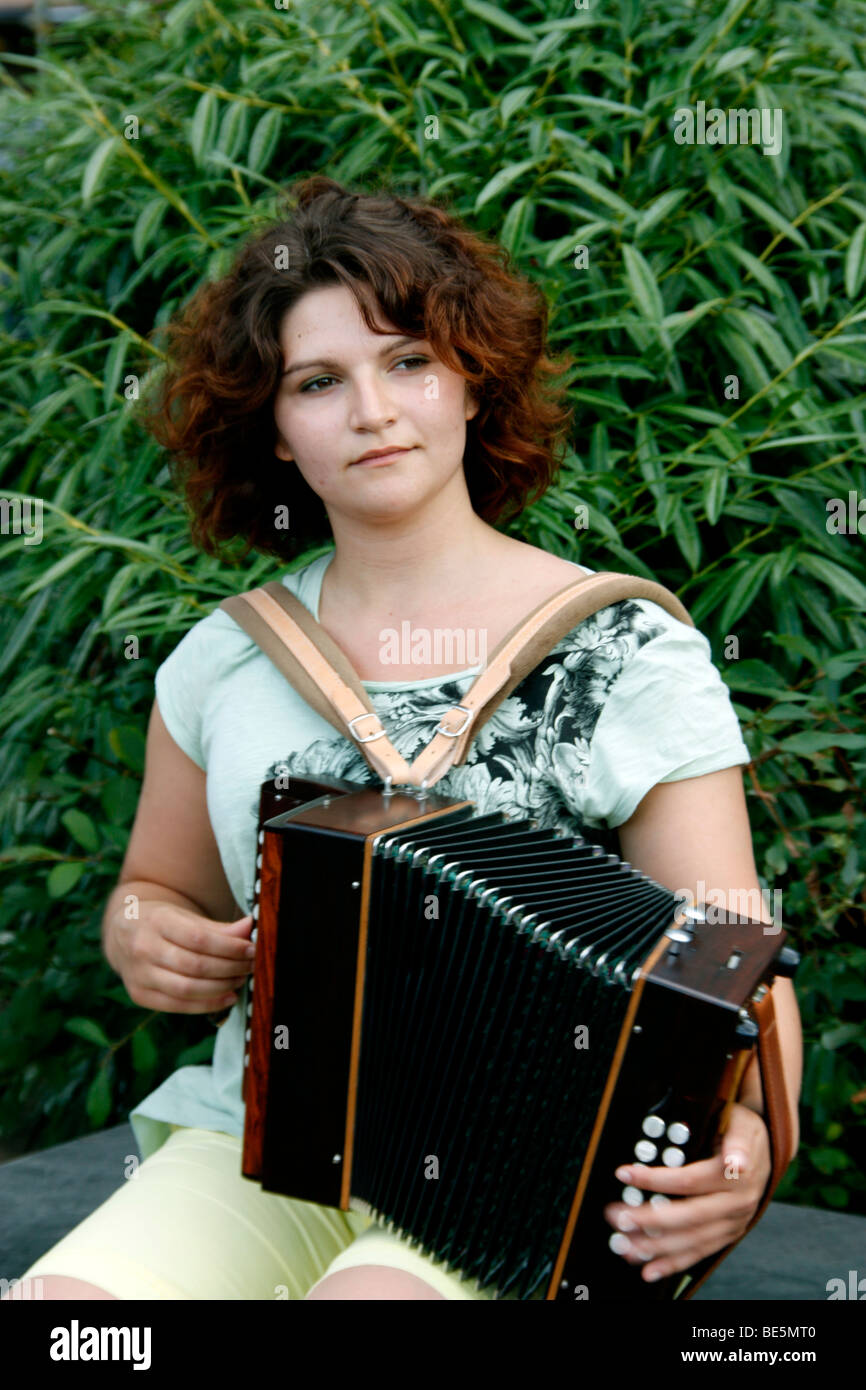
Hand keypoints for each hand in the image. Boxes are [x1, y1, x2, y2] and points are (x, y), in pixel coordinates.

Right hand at [111, 900, 255, 1013]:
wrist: (124, 932)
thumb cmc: (163, 922)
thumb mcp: (186, 917)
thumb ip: (218, 927)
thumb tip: (249, 928)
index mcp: (157, 921)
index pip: (199, 939)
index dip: (229, 947)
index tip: (251, 949)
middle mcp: (143, 948)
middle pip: (195, 966)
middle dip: (229, 969)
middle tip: (250, 966)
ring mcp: (138, 974)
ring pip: (186, 989)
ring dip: (220, 988)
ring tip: (240, 980)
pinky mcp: (139, 995)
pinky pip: (177, 1005)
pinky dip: (206, 1005)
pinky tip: (226, 998)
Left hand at [603, 1102, 771, 1282]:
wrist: (765, 1152)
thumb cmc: (743, 1131)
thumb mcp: (741, 1124)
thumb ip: (737, 1142)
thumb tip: (737, 1162)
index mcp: (734, 1176)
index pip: (688, 1181)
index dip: (655, 1179)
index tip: (624, 1173)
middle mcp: (735, 1204)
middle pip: (688, 1217)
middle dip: (649, 1220)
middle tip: (619, 1217)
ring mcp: (732, 1223)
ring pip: (692, 1240)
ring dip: (655, 1247)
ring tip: (624, 1246)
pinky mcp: (728, 1235)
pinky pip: (700, 1252)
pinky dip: (674, 1263)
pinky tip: (649, 1269)